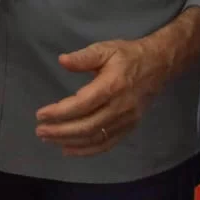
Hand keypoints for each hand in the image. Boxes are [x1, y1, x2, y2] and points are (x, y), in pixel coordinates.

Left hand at [35, 39, 168, 155]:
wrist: (159, 65)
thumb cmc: (127, 56)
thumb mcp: (105, 49)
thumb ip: (83, 57)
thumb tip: (62, 61)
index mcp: (112, 86)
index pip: (83, 104)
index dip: (61, 112)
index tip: (40, 115)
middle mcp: (120, 107)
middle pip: (88, 126)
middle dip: (61, 131)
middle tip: (40, 131)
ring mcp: (127, 120)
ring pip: (96, 137)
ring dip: (70, 142)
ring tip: (48, 139)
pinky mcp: (130, 127)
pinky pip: (108, 143)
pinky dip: (88, 150)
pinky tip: (69, 150)